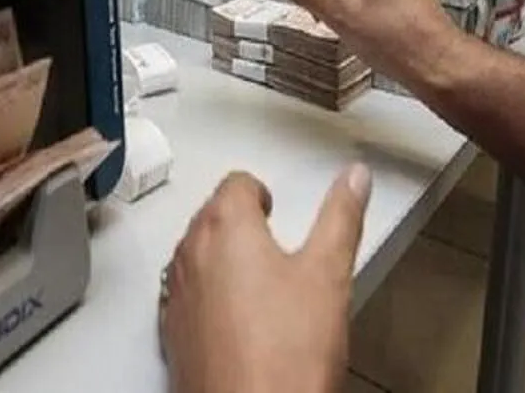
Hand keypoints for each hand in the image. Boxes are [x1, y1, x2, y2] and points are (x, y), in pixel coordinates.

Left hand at [160, 166, 371, 392]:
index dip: (260, 194)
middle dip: (241, 225)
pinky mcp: (169, 330)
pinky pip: (187, 294)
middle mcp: (189, 251)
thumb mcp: (328, 275)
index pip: (236, 183)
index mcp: (225, 226)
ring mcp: (174, 291)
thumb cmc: (288, 350)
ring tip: (262, 289)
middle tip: (275, 251)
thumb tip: (355, 175)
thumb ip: (341, 218)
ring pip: (196, 254)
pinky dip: (209, 297)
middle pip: (212, 215)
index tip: (276, 213)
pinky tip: (240, 324)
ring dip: (223, 260)